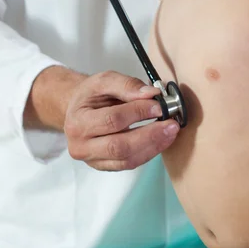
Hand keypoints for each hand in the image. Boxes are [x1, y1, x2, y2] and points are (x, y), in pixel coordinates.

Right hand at [64, 71, 180, 170]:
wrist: (78, 110)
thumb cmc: (90, 96)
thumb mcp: (103, 81)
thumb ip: (127, 85)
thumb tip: (151, 94)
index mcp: (78, 121)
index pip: (112, 120)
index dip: (138, 112)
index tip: (159, 106)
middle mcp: (81, 146)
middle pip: (119, 146)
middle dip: (149, 135)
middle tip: (171, 125)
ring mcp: (92, 160)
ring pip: (126, 159)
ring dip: (153, 146)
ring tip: (170, 132)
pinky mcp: (104, 166)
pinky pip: (129, 164)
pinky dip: (148, 153)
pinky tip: (161, 141)